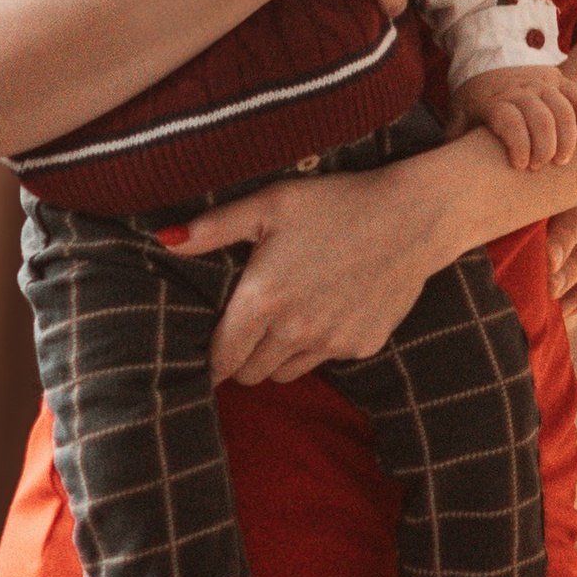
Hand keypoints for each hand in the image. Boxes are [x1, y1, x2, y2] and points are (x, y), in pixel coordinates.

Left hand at [168, 154, 464, 383]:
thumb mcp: (270, 204)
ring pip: (285, 374)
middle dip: (243, 358)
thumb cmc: (336, 202)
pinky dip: (319, 346)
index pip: (220, 358)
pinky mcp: (361, 347)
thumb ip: (213, 227)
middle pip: (250, 374)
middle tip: (250, 327)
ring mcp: (330, 343)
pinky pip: (325, 360)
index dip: (211, 360)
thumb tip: (164, 240)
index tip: (210, 352)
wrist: (412, 216)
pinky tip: (328, 308)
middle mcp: (294, 331)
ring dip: (277, 357)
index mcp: (262, 300)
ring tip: (287, 318)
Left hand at [454, 64, 576, 170]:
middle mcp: (520, 89)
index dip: (520, 146)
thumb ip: (456, 139)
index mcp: (493, 100)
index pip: (511, 122)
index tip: (520, 166)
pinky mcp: (558, 77)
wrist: (486, 53)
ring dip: (567, 137)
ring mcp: (541, 81)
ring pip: (563, 108)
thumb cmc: (473, 93)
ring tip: (562, 159)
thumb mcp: (458, 112)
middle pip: (541, 118)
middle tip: (541, 167)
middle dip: (545, 147)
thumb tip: (449, 171)